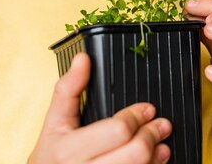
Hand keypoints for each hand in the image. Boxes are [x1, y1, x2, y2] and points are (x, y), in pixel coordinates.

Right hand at [29, 53, 171, 163]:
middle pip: (135, 152)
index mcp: (68, 149)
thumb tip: (83, 58)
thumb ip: (68, 90)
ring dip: (156, 156)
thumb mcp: (53, 123)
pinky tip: (153, 162)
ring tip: (161, 145)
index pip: (118, 130)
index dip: (137, 116)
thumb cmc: (50, 156)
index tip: (148, 109)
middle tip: (161, 125)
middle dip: (151, 135)